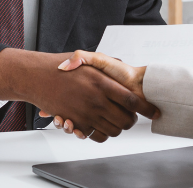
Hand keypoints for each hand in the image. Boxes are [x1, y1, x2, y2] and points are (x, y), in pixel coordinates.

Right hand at [0, 49, 156, 141]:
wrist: (38, 77)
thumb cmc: (63, 68)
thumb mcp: (87, 58)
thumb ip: (104, 63)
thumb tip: (123, 67)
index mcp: (102, 83)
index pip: (133, 101)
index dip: (146, 108)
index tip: (154, 112)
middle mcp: (96, 100)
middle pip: (125, 120)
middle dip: (132, 121)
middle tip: (133, 117)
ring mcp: (86, 113)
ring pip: (113, 130)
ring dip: (118, 128)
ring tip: (118, 121)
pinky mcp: (76, 123)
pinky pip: (96, 135)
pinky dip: (101, 134)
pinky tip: (102, 126)